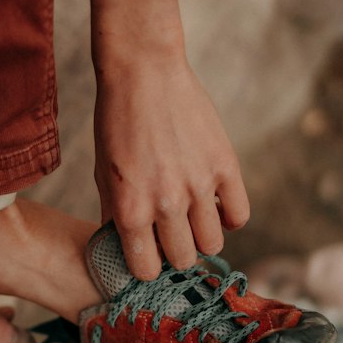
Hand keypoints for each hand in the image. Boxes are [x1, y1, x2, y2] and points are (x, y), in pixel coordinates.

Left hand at [89, 0, 249, 280]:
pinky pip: (238, 215)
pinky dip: (228, 216)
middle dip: (175, 252)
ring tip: (193, 218)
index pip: (146, 270)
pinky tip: (214, 203)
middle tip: (171, 234)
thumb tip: (128, 250)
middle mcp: (166, 204)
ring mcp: (199, 186)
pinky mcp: (225, 166)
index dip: (147, 266)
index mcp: (130, 209)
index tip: (148, 254)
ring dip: (202, 236)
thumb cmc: (116, 122)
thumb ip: (116, 215)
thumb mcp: (103, 173)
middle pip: (182, 260)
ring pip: (212, 244)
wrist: (143, 71)